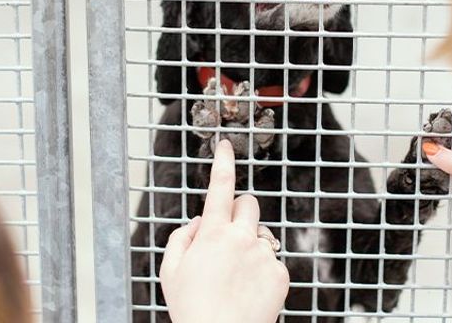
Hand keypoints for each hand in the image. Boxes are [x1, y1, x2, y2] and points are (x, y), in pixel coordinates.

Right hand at [159, 139, 289, 322]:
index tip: (225, 144)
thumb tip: (199, 221)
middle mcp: (242, 238)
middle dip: (238, 213)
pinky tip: (248, 290)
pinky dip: (261, 269)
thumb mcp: (170, 271)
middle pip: (248, 204)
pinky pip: (271, 260)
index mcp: (213, 234)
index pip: (220, 187)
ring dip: (249, 244)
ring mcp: (264, 255)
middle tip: (225, 237)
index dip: (223, 162)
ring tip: (235, 275)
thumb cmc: (192, 307)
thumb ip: (182, 237)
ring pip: (261, 234)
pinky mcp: (281, 273)